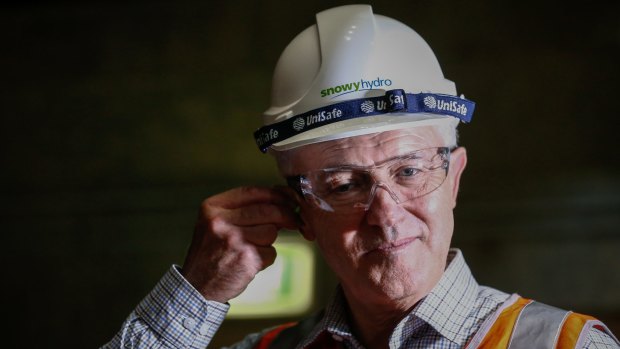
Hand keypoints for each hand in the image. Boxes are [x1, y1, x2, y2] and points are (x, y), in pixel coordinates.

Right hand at [181, 186, 299, 302]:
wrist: (197, 285)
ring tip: (251, 248)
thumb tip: (282, 199)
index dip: (275, 194)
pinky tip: (250, 262)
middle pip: (267, 210)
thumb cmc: (211, 252)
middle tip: (293, 221)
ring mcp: (233, 240)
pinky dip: (266, 258)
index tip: (288, 199)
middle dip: (285, 215)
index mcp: (212, 207)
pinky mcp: (246, 259)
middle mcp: (221, 222)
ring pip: (271, 231)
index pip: (252, 192)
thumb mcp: (215, 222)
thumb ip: (242, 209)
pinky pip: (271, 252)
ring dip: (269, 241)